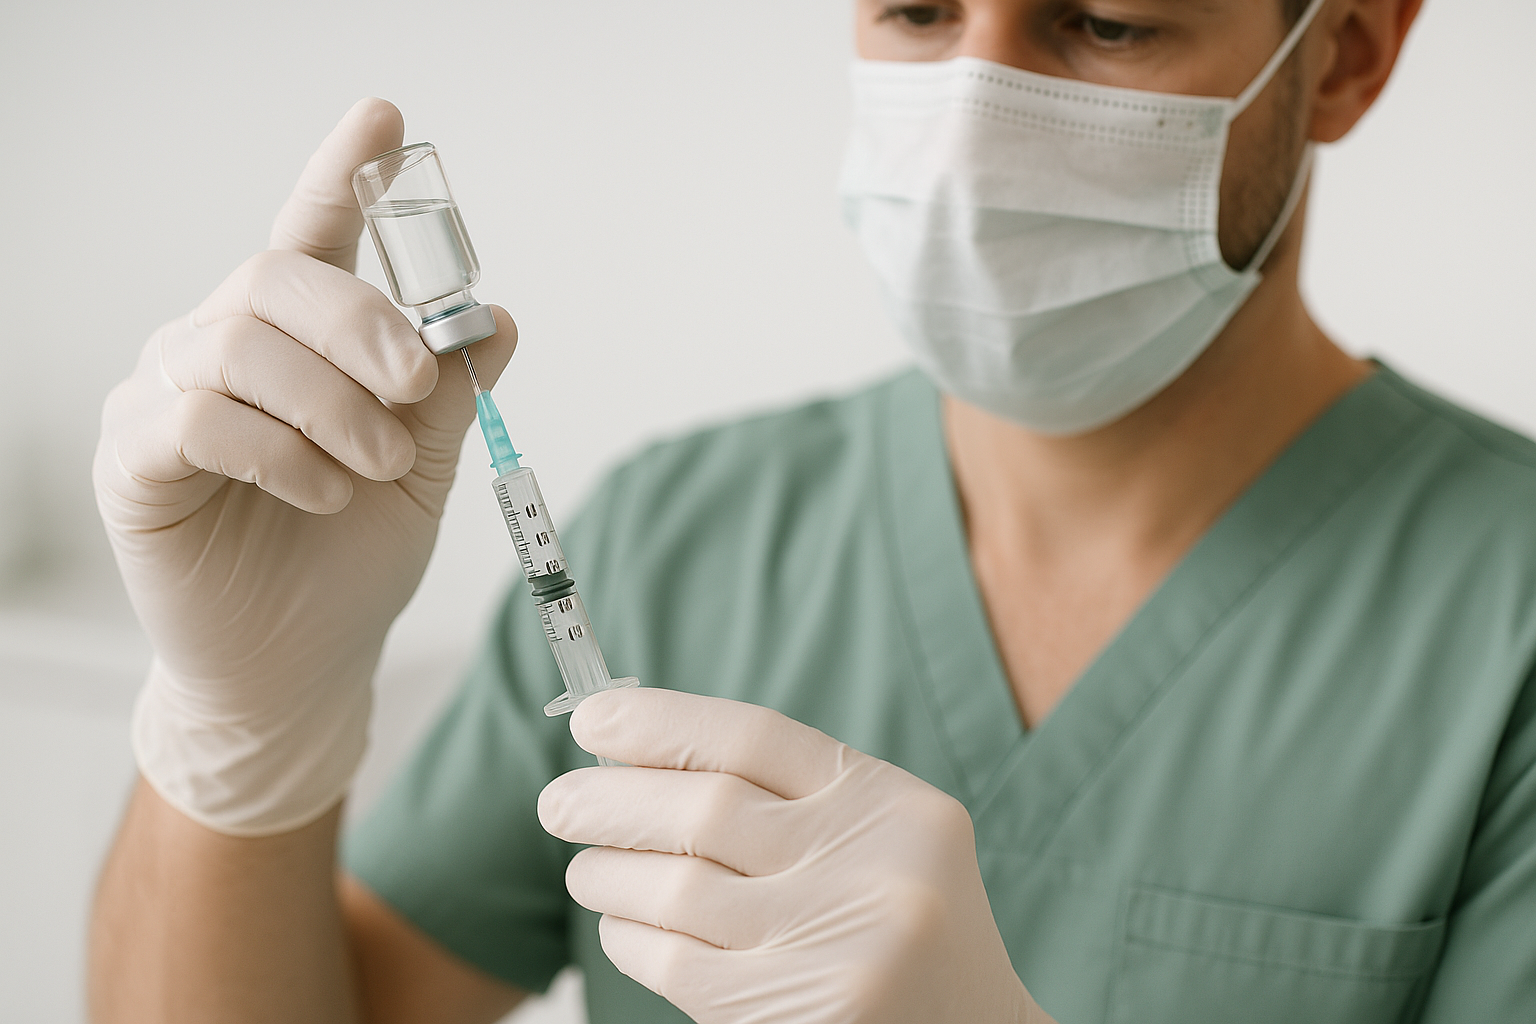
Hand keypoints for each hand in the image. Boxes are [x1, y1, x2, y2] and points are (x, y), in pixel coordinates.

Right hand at [94, 98, 516, 834]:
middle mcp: (222, 346)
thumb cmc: (352, 562)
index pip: (314, 234)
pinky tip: (321, 492)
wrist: (302, 664)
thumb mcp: (425, 470)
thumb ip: (448, 393)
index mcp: (297, 341)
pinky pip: (198, 418)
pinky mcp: (135, 461)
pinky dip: (280, 451)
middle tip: (418, 388)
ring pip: (242, 343)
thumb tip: (495, 318)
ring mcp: (167, 397)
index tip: (387, 118)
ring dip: (333, 402)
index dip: (344, 173)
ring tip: (379, 466)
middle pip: (279, 274)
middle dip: (365, 324)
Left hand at [538, 689, 1054, 1023]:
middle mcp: (870, 869)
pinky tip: (622, 925)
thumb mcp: (878, 837)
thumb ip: (785, 795)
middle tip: (559, 801)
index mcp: (893, 805)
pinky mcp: (792, 1013)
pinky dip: (628, 937)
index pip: (754, 738)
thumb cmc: (901, 925)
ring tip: (585, 868)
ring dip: (607, 874)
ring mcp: (834, 949)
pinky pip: (673, 963)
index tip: (593, 718)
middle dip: (609, 800)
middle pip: (702, 811)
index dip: (660, 721)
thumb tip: (636, 751)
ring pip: (673, 890)